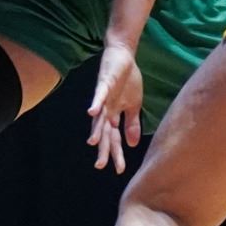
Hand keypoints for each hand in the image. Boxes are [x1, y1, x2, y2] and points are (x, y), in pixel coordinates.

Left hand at [86, 42, 144, 173]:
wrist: (123, 56)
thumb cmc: (127, 80)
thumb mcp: (134, 105)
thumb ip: (132, 124)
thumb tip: (132, 144)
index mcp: (114, 116)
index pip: (115, 139)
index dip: (116, 153)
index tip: (119, 170)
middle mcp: (106, 110)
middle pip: (105, 133)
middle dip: (104, 149)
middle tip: (101, 166)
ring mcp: (104, 98)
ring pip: (99, 117)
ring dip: (96, 129)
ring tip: (93, 143)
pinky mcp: (104, 84)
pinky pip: (99, 95)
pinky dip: (96, 103)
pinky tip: (91, 111)